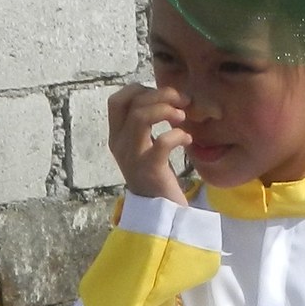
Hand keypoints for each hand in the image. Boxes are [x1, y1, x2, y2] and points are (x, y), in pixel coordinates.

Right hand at [107, 84, 188, 203]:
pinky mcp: (150, 170)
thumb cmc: (157, 177)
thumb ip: (147, 125)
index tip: (161, 96)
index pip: (116, 101)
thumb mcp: (145, 147)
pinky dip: (178, 135)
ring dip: (165, 110)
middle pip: (132, 104)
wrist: (161, 215)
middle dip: (160, 95)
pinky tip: (188, 140)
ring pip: (139, 118)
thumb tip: (167, 97)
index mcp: (117, 137)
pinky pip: (162, 143)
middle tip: (182, 101)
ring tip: (182, 117)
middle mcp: (119, 145)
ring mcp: (133, 158)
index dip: (139, 90)